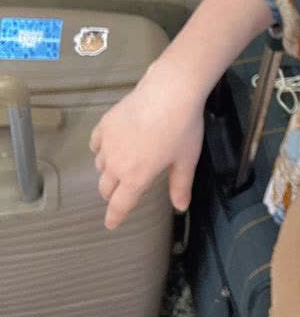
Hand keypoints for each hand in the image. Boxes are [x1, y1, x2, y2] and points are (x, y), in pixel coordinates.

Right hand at [90, 62, 205, 229]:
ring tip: (123, 164)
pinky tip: (111, 145)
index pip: (120, 204)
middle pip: (106, 187)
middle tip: (122, 192)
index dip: (114, 216)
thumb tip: (180, 207)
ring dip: (109, 170)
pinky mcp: (105, 124)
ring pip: (100, 165)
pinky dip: (101, 149)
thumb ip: (180, 185)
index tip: (110, 224)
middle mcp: (116, 164)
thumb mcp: (186, 160)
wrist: (169, 92)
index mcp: (136, 177)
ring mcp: (108, 143)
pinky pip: (96, 143)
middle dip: (113, 193)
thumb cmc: (182, 128)